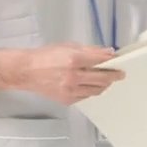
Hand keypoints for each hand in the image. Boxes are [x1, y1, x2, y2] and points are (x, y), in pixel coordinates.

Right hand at [9, 43, 123, 103]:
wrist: (26, 71)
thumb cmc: (45, 57)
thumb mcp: (68, 46)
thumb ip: (89, 50)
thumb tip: (107, 52)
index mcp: (74, 59)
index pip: (101, 61)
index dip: (112, 61)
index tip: (118, 61)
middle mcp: (73, 76)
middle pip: (103, 78)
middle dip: (114, 76)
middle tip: (119, 74)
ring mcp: (70, 90)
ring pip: (96, 90)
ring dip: (104, 85)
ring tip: (106, 80)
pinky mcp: (67, 99)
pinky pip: (85, 97)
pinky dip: (90, 91)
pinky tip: (90, 86)